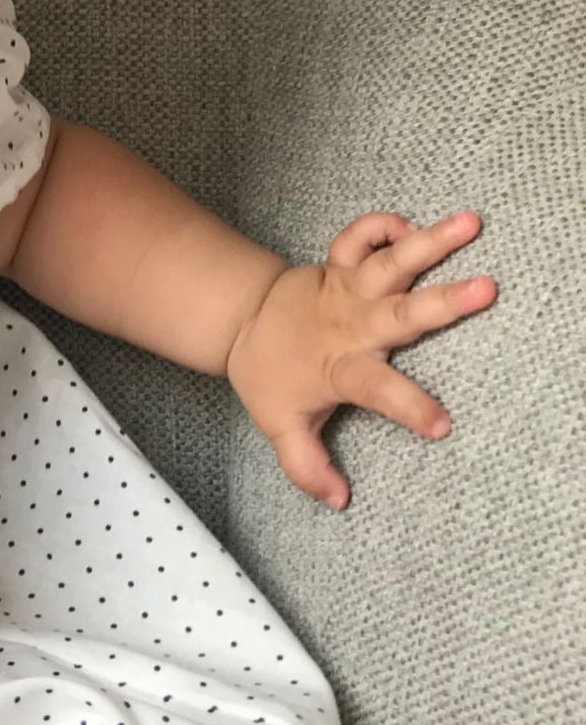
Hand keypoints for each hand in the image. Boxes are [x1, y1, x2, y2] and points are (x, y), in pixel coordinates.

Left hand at [225, 210, 496, 508]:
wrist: (238, 320)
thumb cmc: (270, 376)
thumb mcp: (280, 426)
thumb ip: (307, 465)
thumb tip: (338, 500)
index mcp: (342, 369)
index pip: (379, 391)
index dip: (409, 407)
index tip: (443, 425)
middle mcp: (352, 326)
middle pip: (401, 314)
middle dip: (444, 303)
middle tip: (486, 289)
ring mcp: (347, 290)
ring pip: (391, 262)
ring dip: (429, 241)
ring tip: (470, 223)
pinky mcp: (338, 265)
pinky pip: (359, 236)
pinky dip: (380, 225)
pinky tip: (407, 225)